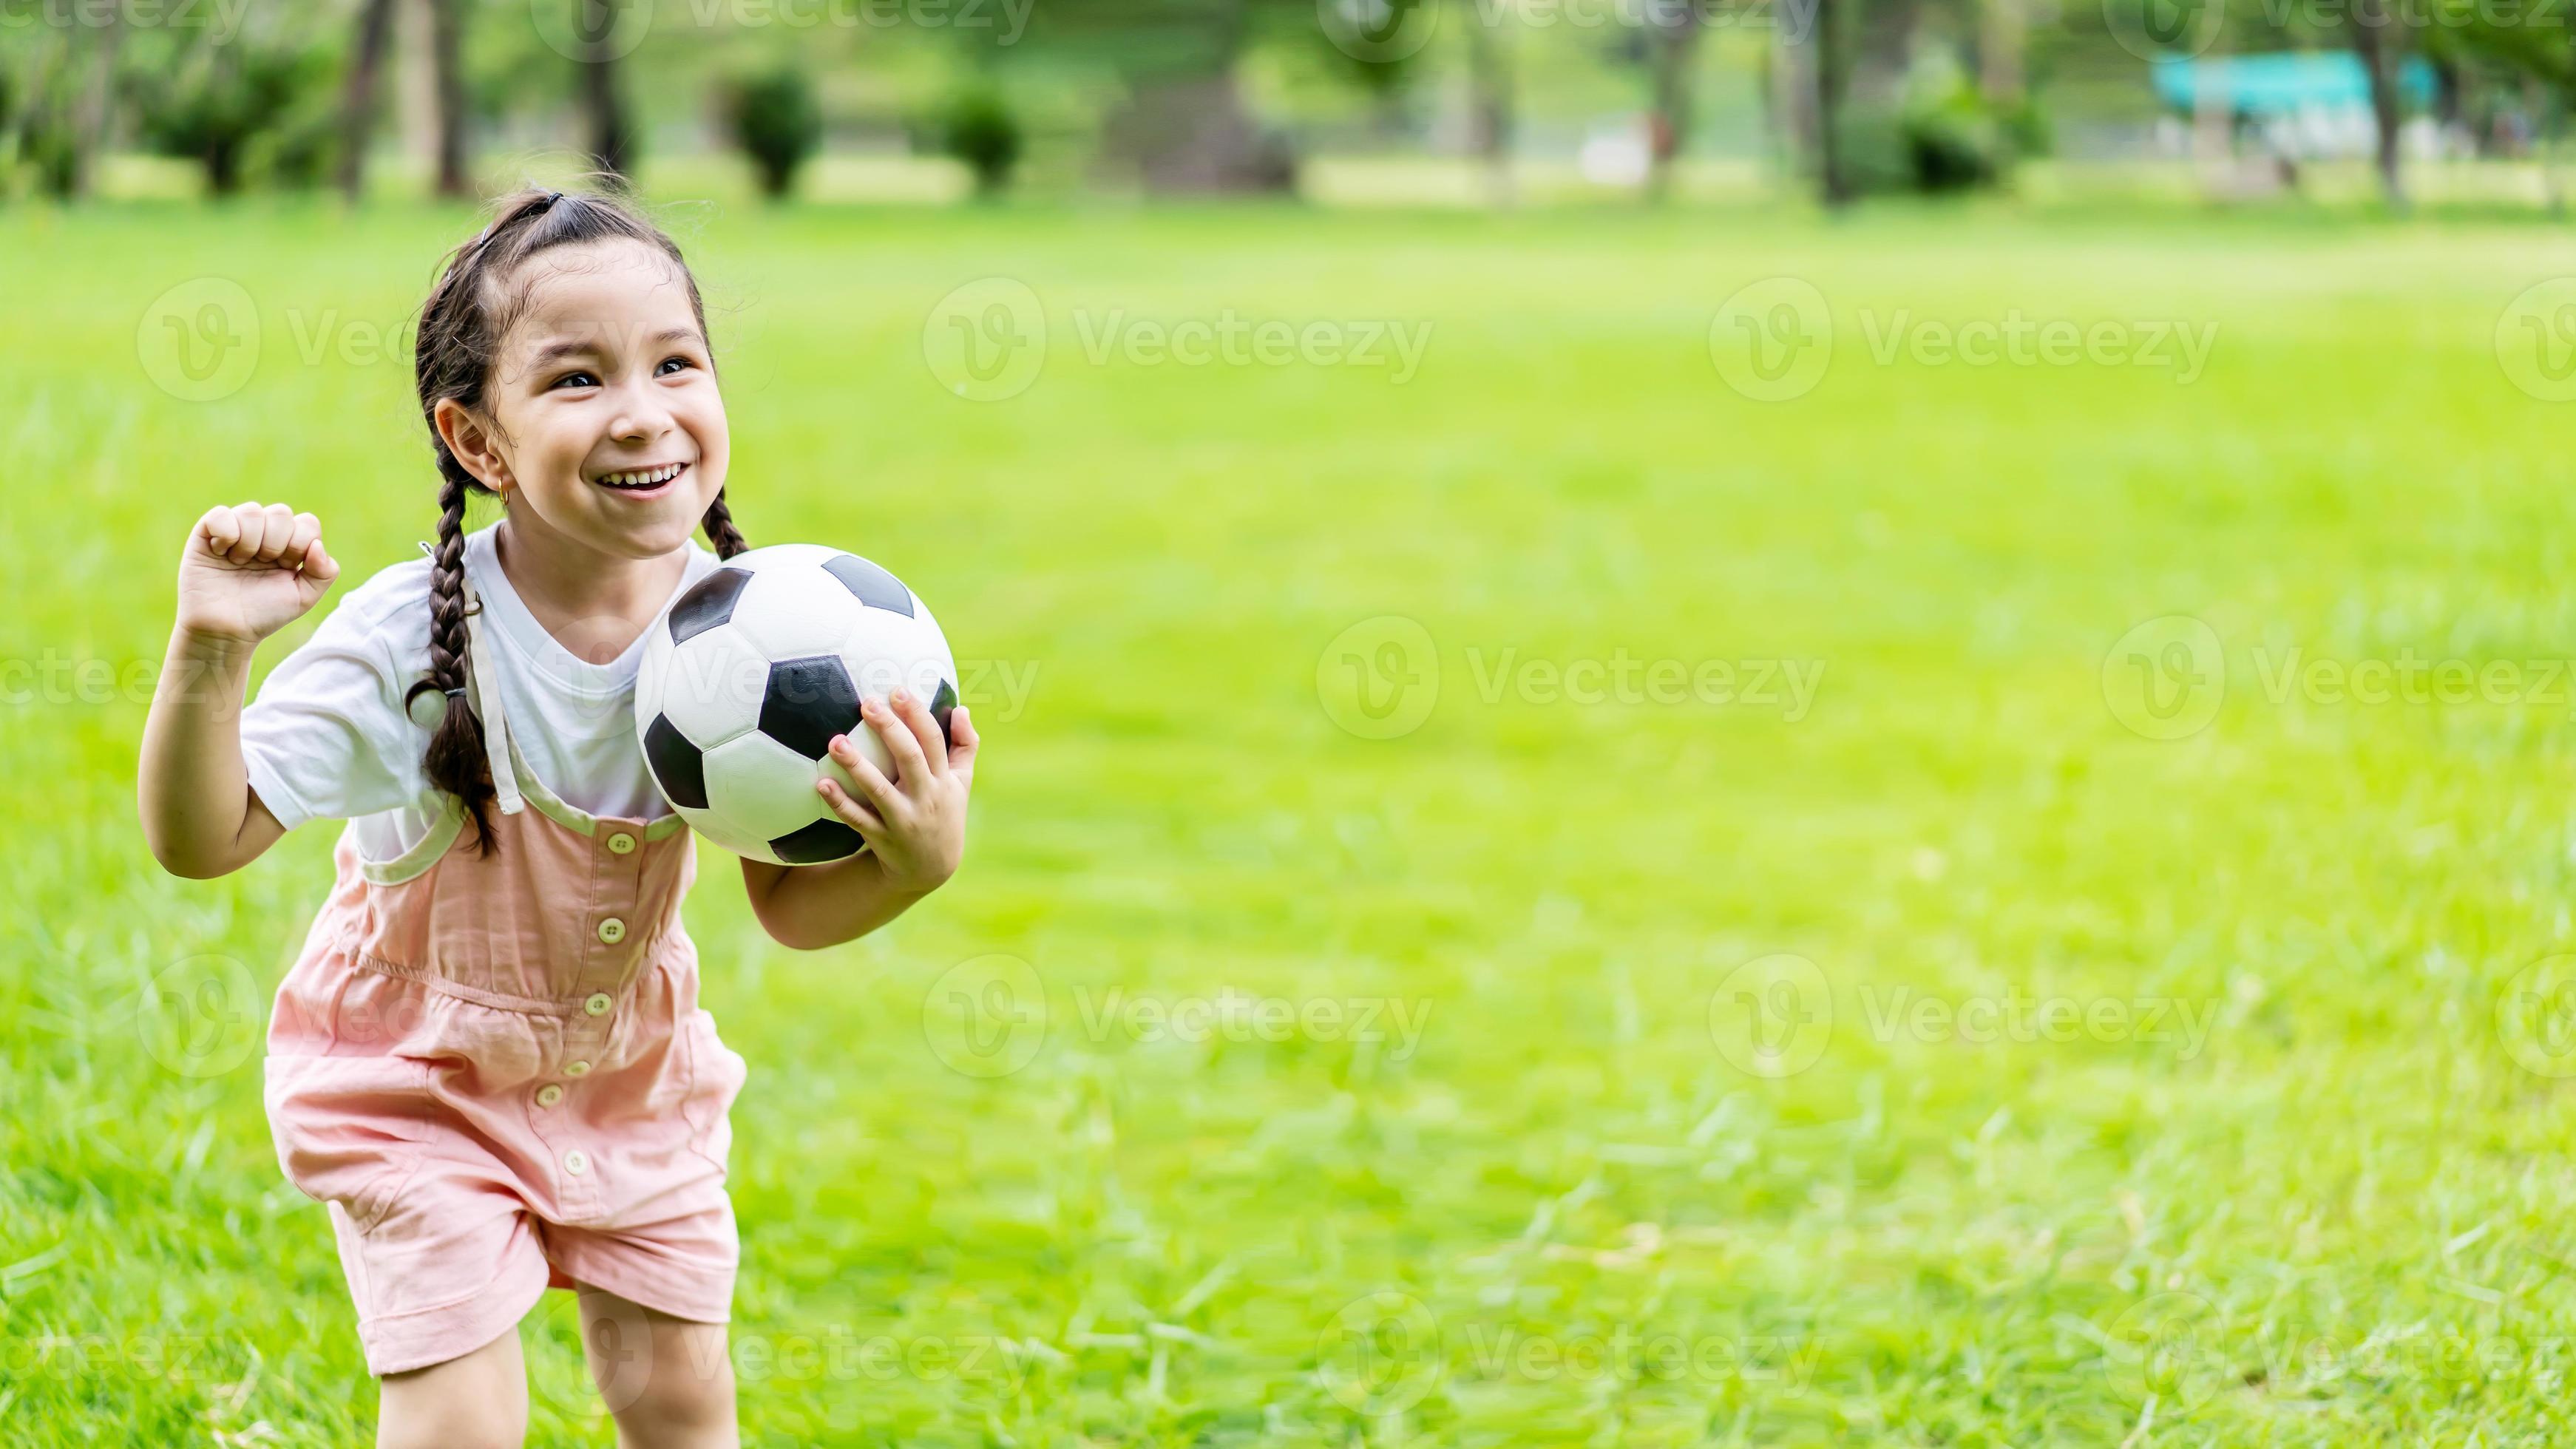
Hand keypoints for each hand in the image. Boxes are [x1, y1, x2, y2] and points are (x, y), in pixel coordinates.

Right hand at [177, 502, 338, 646]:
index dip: (300, 544)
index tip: (286, 567)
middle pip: (281, 513)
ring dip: (250, 541)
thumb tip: (317, 544)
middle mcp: (264, 533)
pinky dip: (225, 534)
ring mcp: (236, 530)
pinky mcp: (206, 533)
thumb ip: (325, 572)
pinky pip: (220, 515)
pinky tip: (221, 553)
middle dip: (276, 543)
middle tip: (263, 564)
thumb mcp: (304, 597)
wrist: (224, 630)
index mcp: (289, 544)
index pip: (307, 522)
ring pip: (252, 511)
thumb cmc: (264, 613)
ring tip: (240, 562)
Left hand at [814, 688, 978, 893]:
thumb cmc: (944, 813)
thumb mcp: (961, 783)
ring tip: (835, 742)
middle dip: (889, 729)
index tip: (897, 691)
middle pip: (910, 758)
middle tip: (867, 703)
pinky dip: (841, 803)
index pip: (934, 741)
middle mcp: (926, 798)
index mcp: (944, 780)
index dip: (917, 715)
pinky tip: (821, 783)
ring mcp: (904, 820)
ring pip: (880, 790)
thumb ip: (965, 745)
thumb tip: (963, 708)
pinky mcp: (883, 839)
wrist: (931, 869)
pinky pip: (859, 820)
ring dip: (857, 766)